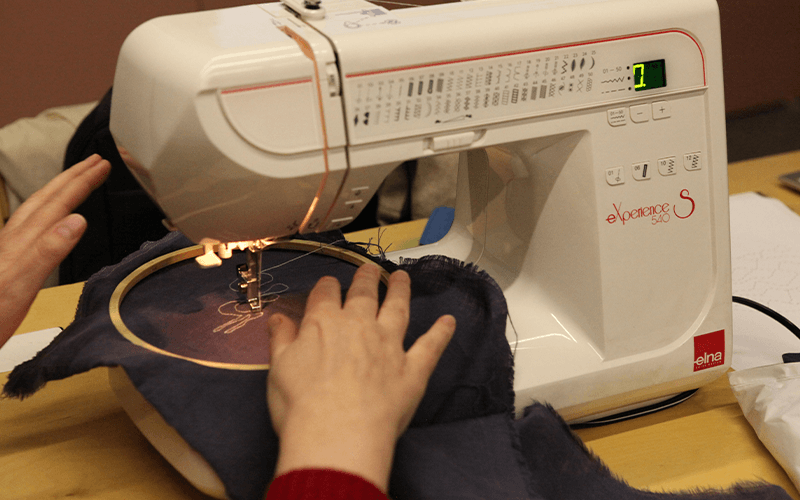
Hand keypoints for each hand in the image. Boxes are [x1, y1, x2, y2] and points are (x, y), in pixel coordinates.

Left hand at [0, 154, 110, 345]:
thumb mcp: (18, 288)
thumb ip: (46, 252)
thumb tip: (77, 220)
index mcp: (21, 244)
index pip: (57, 203)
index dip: (80, 182)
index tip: (101, 165)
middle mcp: (12, 242)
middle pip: (45, 200)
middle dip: (72, 178)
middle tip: (95, 162)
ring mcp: (7, 252)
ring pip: (36, 211)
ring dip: (59, 192)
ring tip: (75, 181)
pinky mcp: (5, 265)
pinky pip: (30, 227)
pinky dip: (46, 215)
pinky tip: (48, 222)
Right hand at [267, 264, 455, 491]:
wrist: (338, 435)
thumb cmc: (301, 405)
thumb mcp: (279, 369)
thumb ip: (282, 340)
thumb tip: (278, 317)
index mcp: (323, 324)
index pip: (325, 294)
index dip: (327, 287)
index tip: (329, 284)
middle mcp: (359, 326)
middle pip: (364, 294)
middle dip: (365, 279)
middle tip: (369, 269)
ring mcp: (389, 345)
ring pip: (398, 309)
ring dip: (401, 291)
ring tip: (402, 277)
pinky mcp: (412, 369)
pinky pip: (430, 345)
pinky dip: (441, 332)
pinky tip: (449, 321)